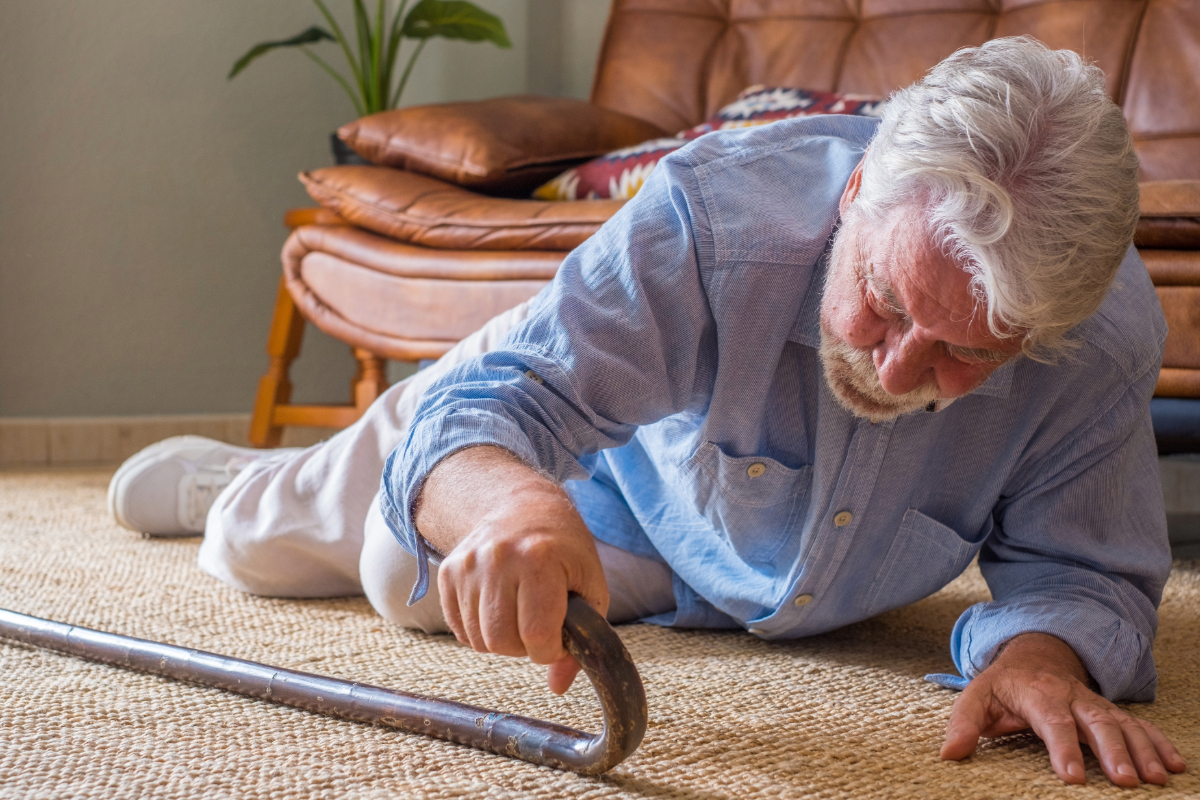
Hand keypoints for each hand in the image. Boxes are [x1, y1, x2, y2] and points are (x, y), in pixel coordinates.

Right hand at [415, 446, 608, 694]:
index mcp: (539, 558)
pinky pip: (460, 629)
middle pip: (501, 642)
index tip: (559, 637)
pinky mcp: (448, 571)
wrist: (522, 505)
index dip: (551, 649)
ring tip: (519, 615)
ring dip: (502, 641)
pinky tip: (498, 609)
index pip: (537, 635)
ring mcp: (468, 563)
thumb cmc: (564, 549)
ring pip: (478, 641)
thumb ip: (583, 639)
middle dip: (524, 648)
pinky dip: (480, 631)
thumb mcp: (589, 586)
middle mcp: (498, 558)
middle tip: (538, 627)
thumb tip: (557, 687)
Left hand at [941, 632, 1185, 785]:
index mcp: (1038, 694)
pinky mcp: (1111, 711)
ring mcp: (1095, 703)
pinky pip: (1139, 725)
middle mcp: (1072, 697)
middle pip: (1096, 723)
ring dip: (1142, 750)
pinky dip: (1158, 743)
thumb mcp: (975, 696)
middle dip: (1113, 751)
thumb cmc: (1002, 685)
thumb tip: (948, 753)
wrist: (1033, 655)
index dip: (1063, 748)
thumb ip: (963, 724)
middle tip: (1126, 781)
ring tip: (1156, 778)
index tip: (1072, 777)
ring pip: (1123, 724)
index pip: (1052, 722)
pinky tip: (1174, 765)